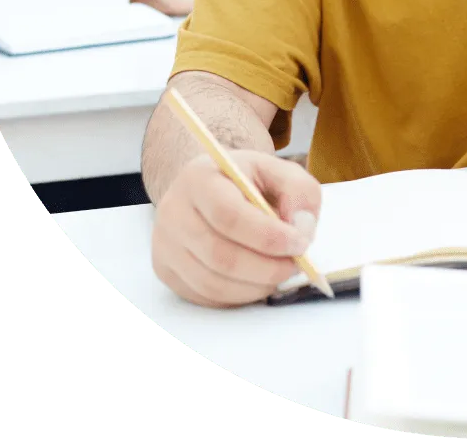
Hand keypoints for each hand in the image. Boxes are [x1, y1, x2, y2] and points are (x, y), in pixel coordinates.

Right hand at [152, 150, 322, 307]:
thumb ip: (299, 192)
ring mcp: (165, 244)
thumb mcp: (278, 170)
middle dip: (266, 268)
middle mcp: (173, 211)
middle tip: (296, 265)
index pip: (229, 215)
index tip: (300, 244)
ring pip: (212, 282)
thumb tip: (301, 229)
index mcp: (200, 178)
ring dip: (255, 286)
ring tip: (280, 273)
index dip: (268, 236)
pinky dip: (238, 295)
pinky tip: (258, 280)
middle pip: (220, 255)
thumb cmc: (247, 180)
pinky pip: (204, 296)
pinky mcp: (165, 270)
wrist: (209, 187)